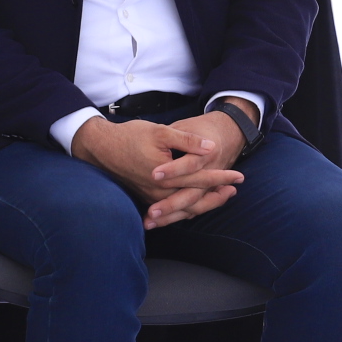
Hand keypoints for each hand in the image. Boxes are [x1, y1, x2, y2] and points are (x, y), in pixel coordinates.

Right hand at [71, 116, 242, 229]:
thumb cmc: (131, 137)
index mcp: (166, 176)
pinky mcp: (147, 198)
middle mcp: (159, 192)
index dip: (221, 177)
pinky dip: (188, 207)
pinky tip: (197, 201)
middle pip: (195, 201)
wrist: (102, 148)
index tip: (239, 176)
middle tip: (235, 189)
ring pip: (184, 208)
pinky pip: (172, 209)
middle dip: (217, 196)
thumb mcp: (161, 132)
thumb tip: (211, 147)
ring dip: (204, 203)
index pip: (200, 179)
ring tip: (221, 195)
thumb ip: (187, 141)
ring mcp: (152, 198)